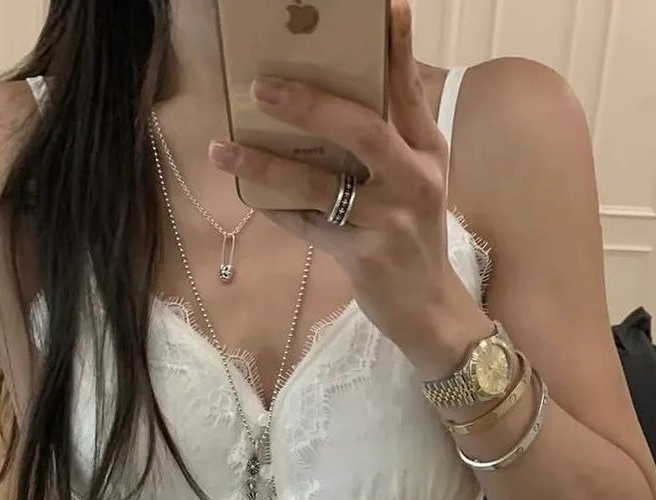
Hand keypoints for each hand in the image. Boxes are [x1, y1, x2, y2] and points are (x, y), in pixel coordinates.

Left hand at [208, 0, 490, 377]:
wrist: (431, 312)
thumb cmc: (413, 237)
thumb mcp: (413, 184)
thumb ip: (384, 144)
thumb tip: (322, 103)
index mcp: (427, 152)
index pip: (408, 91)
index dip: (396, 49)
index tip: (386, 6)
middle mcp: (414, 181)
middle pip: (362, 130)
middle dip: (310, 104)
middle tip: (263, 86)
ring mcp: (390, 221)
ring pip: (320, 184)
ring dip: (266, 163)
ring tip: (224, 147)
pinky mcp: (366, 257)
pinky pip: (308, 226)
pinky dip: (277, 210)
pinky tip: (248, 195)